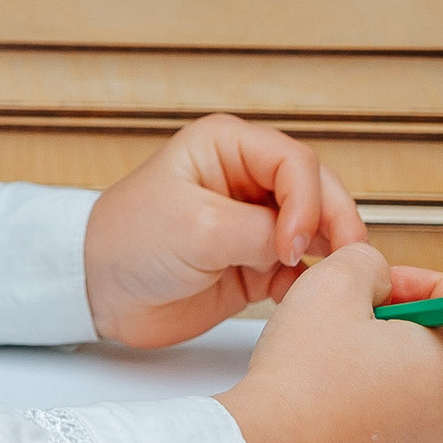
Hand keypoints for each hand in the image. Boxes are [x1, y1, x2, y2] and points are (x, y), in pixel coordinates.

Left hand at [84, 116, 369, 347]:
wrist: (99, 293)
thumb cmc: (130, 241)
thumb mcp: (197, 227)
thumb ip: (258, 232)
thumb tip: (303, 247)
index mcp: (228, 146)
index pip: (296, 162)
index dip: (309, 200)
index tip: (294, 243)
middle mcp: (248, 178)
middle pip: (318, 192)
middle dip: (334, 224)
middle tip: (343, 261)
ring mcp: (255, 221)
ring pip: (318, 229)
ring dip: (329, 253)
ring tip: (328, 280)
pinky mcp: (256, 262)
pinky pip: (302, 268)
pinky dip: (310, 281)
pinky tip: (296, 297)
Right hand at [220, 247, 442, 442]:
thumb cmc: (301, 389)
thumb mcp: (330, 287)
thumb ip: (368, 261)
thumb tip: (377, 274)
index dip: (427, 284)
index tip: (387, 291)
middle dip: (410, 333)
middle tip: (356, 331)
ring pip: (434, 402)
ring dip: (397, 380)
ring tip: (341, 378)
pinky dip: (386, 427)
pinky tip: (339, 419)